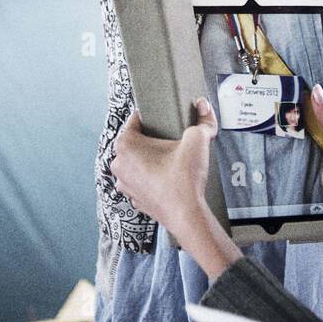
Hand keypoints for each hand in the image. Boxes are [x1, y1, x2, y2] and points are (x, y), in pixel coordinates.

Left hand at [111, 97, 217, 234]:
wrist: (186, 215)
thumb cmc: (184, 178)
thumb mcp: (197, 140)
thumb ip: (203, 120)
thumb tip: (204, 106)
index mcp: (125, 145)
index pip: (136, 120)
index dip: (153, 116)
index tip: (166, 119)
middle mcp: (119, 164)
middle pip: (136, 141)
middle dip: (152, 138)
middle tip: (172, 139)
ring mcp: (125, 184)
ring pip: (137, 162)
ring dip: (151, 159)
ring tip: (172, 159)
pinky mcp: (134, 198)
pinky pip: (142, 180)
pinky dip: (152, 178)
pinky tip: (169, 177)